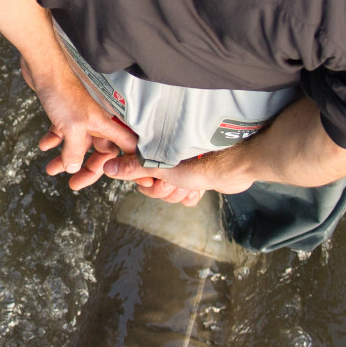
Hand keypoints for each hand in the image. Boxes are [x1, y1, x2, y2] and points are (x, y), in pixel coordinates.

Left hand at [27, 61, 141, 189]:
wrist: (42, 67)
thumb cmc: (63, 92)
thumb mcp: (72, 127)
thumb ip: (75, 150)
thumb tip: (74, 167)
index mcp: (104, 124)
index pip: (124, 147)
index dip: (127, 162)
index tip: (122, 176)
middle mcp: (94, 122)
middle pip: (98, 152)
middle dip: (86, 168)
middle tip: (73, 183)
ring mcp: (78, 117)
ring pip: (76, 145)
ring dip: (65, 158)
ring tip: (51, 169)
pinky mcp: (62, 112)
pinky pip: (61, 133)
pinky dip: (53, 141)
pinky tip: (44, 146)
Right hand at [104, 147, 255, 204]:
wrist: (237, 166)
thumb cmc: (204, 160)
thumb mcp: (161, 165)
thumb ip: (133, 167)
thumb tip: (108, 167)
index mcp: (157, 149)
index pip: (137, 173)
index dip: (147, 181)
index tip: (156, 180)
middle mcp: (168, 156)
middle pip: (153, 186)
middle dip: (165, 189)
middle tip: (176, 182)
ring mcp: (183, 168)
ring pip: (169, 193)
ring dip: (179, 194)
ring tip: (190, 184)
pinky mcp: (197, 178)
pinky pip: (184, 197)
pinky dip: (191, 196)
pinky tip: (198, 190)